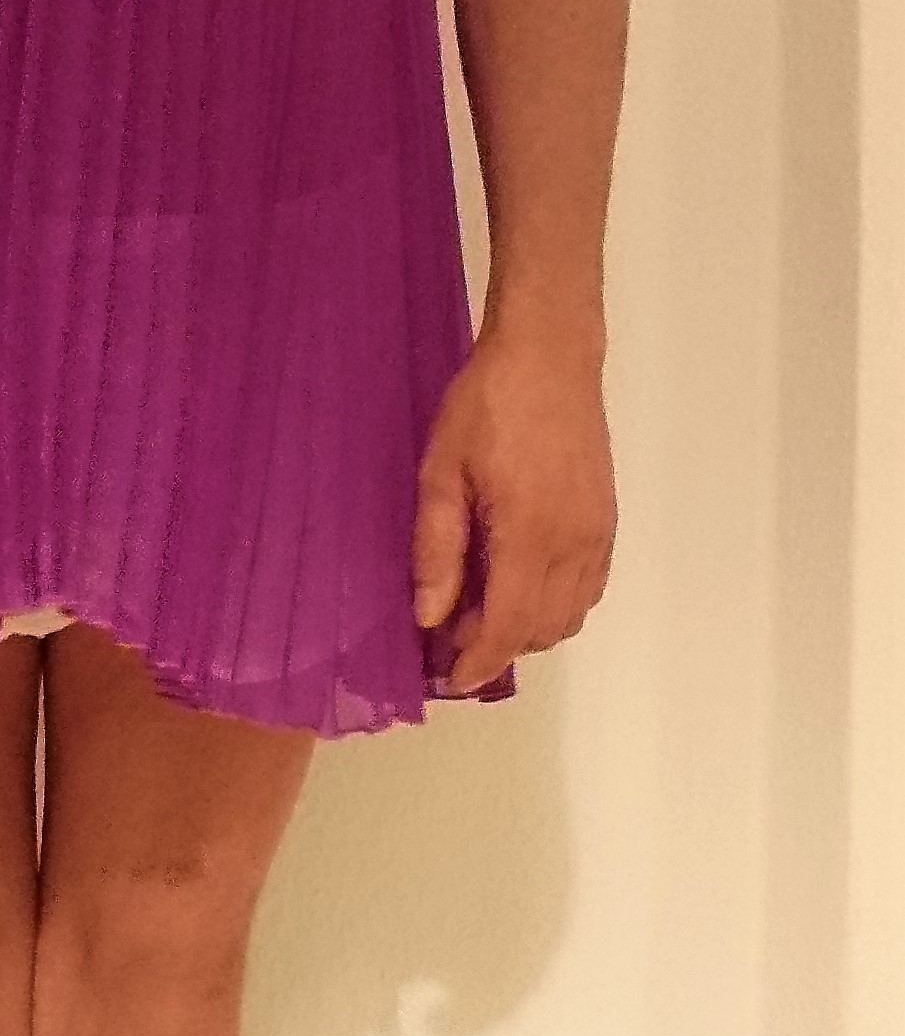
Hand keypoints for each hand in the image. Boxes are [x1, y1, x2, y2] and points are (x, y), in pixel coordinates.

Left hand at [410, 318, 616, 696]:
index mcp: (529, 537)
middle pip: (540, 630)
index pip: (505, 628)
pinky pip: (588, 588)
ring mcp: (597, 534)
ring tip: (478, 608)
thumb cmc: (486, 405)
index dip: (475, 663)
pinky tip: (519, 583)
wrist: (549, 355)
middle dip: (494, 647)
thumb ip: (437, 547)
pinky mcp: (607, 520)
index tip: (446, 680)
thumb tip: (429, 616)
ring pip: (569, 615)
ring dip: (526, 628)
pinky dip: (556, 605)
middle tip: (447, 632)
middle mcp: (573, 546)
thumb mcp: (441, 470)